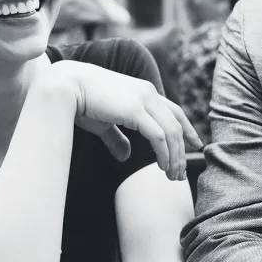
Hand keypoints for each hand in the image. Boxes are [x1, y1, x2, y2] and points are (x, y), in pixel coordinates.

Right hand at [48, 61, 201, 180]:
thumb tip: (125, 156)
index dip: (187, 129)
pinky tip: (163, 167)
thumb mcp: (105, 122)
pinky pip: (159, 136)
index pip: (175, 111)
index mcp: (144, 92)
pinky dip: (164, 153)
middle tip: (181, 173)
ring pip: (171, 132)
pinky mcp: (135, 110)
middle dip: (182, 151)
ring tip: (173, 176)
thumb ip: (117, 138)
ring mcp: (144, 100)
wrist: (66, 86)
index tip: (196, 145)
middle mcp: (149, 93)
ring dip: (175, 157)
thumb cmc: (82, 102)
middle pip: (177, 124)